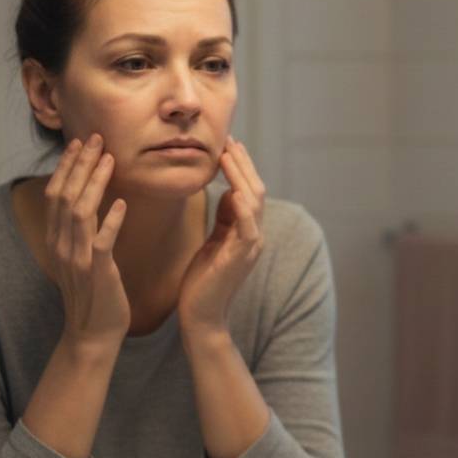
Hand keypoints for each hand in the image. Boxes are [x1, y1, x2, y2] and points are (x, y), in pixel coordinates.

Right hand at [45, 134, 129, 345]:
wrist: (94, 334)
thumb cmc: (97, 293)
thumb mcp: (85, 257)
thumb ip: (85, 231)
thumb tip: (95, 202)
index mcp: (58, 240)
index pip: (57, 194)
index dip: (67, 166)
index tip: (81, 143)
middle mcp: (62, 245)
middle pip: (65, 195)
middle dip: (80, 164)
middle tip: (96, 138)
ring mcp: (78, 258)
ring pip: (81, 211)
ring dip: (95, 182)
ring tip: (110, 159)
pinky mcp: (98, 271)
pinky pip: (102, 240)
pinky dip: (111, 219)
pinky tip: (123, 203)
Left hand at [178, 136, 264, 335]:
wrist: (201, 316)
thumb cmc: (203, 281)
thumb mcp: (214, 242)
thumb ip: (224, 219)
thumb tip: (229, 192)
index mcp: (247, 231)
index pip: (249, 190)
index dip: (241, 167)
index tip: (228, 145)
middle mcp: (254, 236)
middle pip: (255, 190)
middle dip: (243, 164)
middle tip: (229, 141)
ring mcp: (250, 248)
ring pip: (254, 204)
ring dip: (242, 177)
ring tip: (229, 156)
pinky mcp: (240, 259)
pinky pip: (248, 229)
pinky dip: (243, 209)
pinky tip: (233, 190)